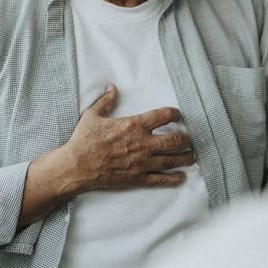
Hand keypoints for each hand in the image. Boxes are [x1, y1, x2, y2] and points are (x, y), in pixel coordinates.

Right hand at [18, 84, 194, 227]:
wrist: (76, 167)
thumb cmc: (83, 141)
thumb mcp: (92, 115)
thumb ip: (105, 101)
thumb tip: (111, 87)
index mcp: (133, 125)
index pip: (163, 116)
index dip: (174, 114)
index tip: (177, 115)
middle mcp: (143, 143)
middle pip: (175, 140)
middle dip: (185, 139)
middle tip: (188, 138)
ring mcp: (142, 162)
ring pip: (172, 160)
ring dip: (185, 158)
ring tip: (191, 156)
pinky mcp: (138, 178)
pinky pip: (161, 179)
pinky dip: (174, 178)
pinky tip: (181, 177)